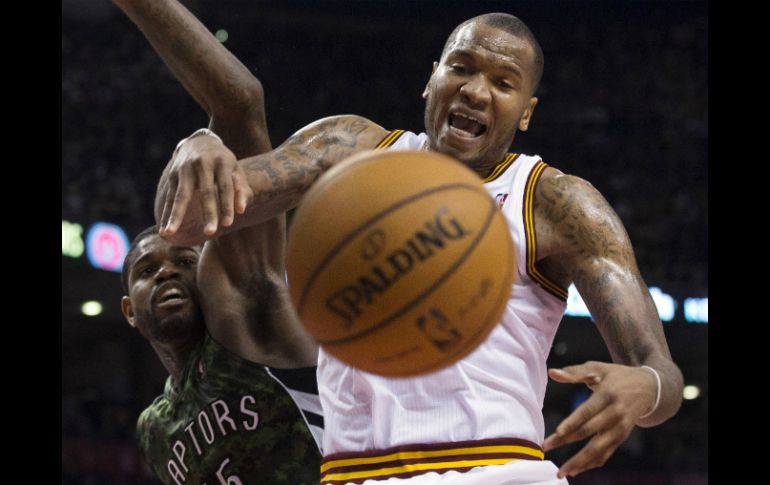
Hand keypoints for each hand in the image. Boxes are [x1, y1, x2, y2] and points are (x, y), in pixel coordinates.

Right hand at [158, 134, 252, 239]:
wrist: (199, 142)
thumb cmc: (223, 163)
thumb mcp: (236, 171)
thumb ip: (241, 189)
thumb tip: (241, 210)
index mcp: (222, 162)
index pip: (226, 186)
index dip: (227, 205)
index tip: (228, 224)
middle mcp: (202, 164)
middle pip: (206, 191)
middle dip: (208, 213)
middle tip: (210, 233)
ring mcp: (184, 168)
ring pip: (181, 195)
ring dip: (175, 215)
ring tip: (169, 233)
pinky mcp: (172, 174)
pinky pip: (169, 197)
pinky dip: (166, 213)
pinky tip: (163, 229)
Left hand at [542, 361, 656, 477]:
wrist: (649, 388)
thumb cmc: (617, 376)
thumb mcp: (598, 368)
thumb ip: (574, 372)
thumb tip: (552, 372)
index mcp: (608, 395)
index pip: (587, 411)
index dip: (573, 422)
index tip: (558, 432)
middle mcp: (615, 413)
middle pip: (588, 431)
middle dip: (565, 441)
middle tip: (545, 447)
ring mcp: (620, 428)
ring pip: (599, 448)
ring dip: (580, 461)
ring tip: (562, 471)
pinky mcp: (622, 437)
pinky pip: (606, 453)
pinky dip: (592, 463)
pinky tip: (576, 469)